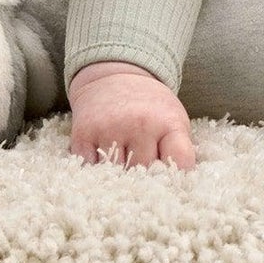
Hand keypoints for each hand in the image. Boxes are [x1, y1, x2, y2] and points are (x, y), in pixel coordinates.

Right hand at [68, 60, 195, 169]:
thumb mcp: (173, 119)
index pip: (180, 161)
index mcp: (168, 122)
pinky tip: (102, 158)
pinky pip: (91, 170)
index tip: (168, 180)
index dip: (176, 175)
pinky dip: (95, 171)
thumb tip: (176, 186)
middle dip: (143, 176)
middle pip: (144, 175)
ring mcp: (110, 130)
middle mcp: (140, 125)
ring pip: (116, 176)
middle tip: (139, 166)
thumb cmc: (149, 107)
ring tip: (121, 160)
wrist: (114, 76)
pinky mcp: (83, 135)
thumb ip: (178, 149)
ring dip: (118, 176)